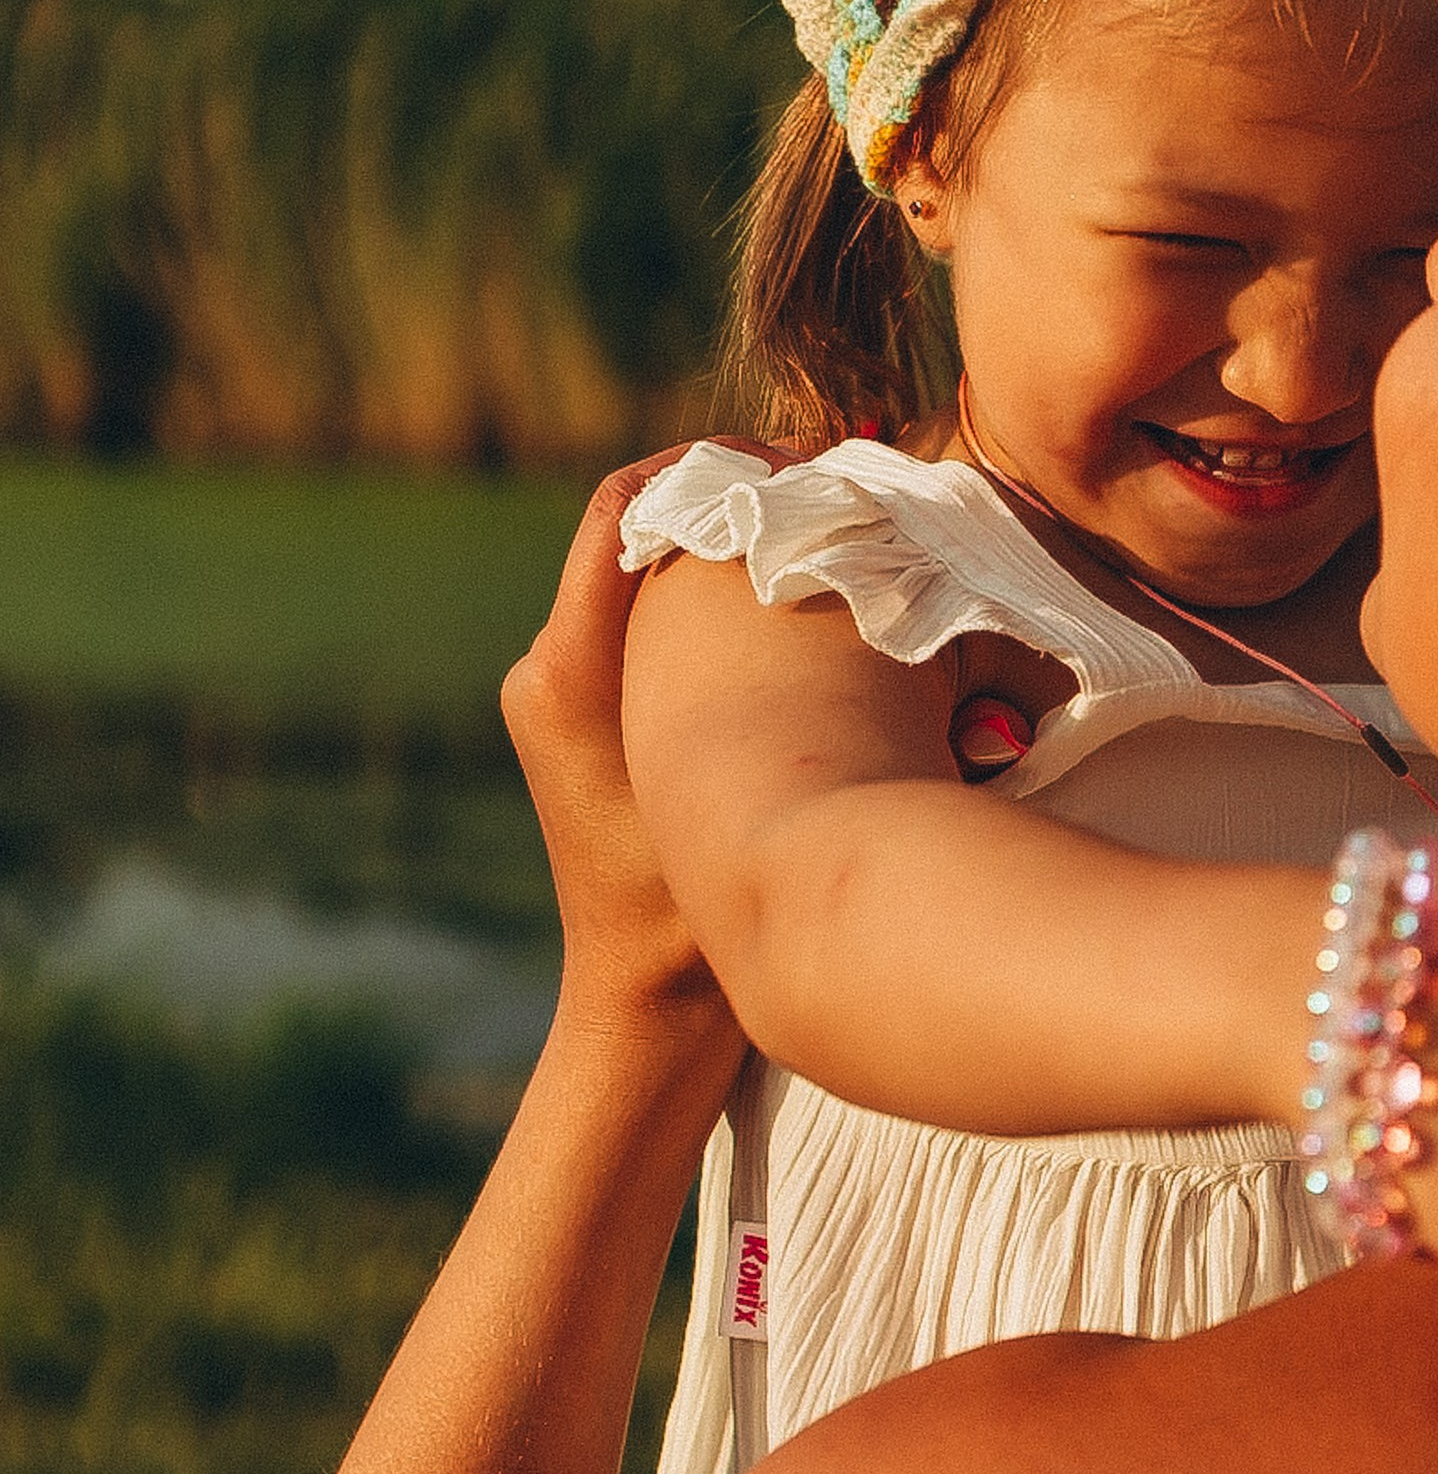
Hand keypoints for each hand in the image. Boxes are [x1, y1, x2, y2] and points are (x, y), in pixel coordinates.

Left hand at [501, 448, 794, 1055]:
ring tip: (818, 549)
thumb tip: (851, 560)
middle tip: (828, 495)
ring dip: (724, 555)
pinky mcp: (584, 723)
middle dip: (730, 504)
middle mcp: (550, 670)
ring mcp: (560, 696)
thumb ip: (791, 673)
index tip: (797, 462)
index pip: (626, 508)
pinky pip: (646, 631)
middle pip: (639, 534)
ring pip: (647, 581)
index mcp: (570, 670)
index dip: (710, 465)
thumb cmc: (701, 912)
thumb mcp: (758, 779)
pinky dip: (710, 609)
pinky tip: (789, 626)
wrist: (645, 1011)